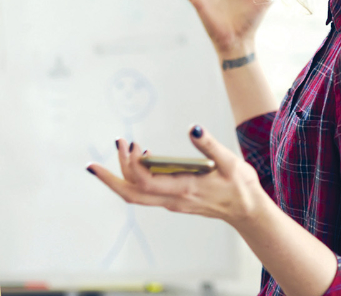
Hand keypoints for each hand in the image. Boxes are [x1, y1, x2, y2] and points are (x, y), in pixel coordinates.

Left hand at [86, 125, 269, 228]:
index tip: (126, 145)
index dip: (130, 166)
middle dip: (110, 179)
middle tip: (93, 164)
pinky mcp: (174, 200)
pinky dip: (136, 177)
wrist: (248, 212)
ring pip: (136, 195)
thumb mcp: (229, 162)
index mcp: (184, 189)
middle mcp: (173, 200)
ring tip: (122, 147)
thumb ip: (208, 145)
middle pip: (131, 195)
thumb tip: (193, 128)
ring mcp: (172, 202)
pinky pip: (146, 192)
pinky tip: (143, 157)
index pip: (145, 183)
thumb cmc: (241, 187)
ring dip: (121, 176)